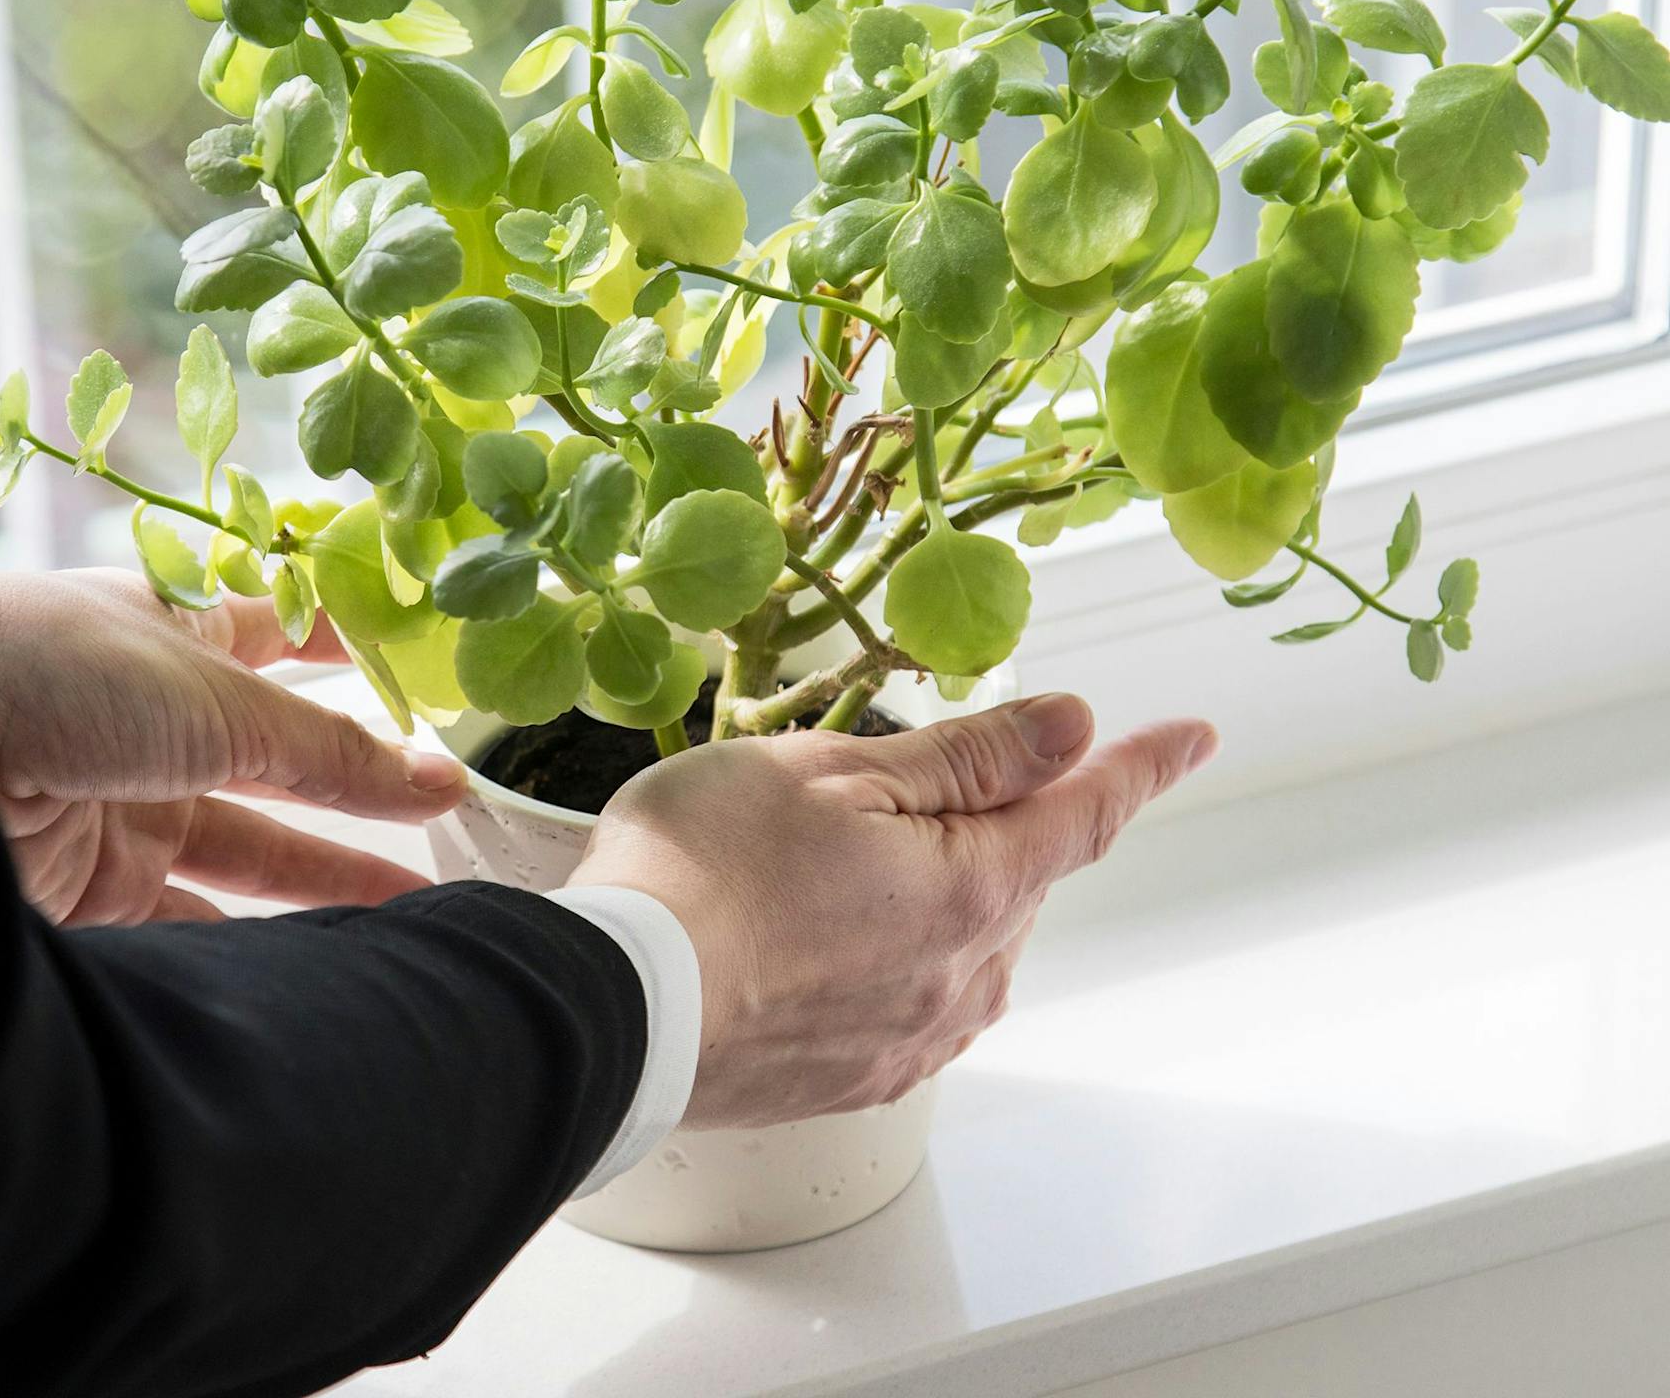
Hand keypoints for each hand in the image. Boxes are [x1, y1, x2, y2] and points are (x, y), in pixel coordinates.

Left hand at [0, 546, 463, 926]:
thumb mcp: (220, 698)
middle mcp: (161, 722)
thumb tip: (442, 777)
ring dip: (327, 882)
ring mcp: (127, 804)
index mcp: (188, 640)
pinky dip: (252, 942)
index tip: (438, 681)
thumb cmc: (58, 667)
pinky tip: (319, 961)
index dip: (361, 658)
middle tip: (462, 829)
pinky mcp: (90, 888)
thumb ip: (331, 752)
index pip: (292, 642)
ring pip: (249, 852)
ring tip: (419, 913)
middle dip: (367, 797)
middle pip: (285, 766)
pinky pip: (191, 922)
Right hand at [569, 694, 1215, 1127]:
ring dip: (940, 888)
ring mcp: (912, 1035)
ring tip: (835, 859)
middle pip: (1018, 873)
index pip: (1085, 812)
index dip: (1141, 765)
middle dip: (992, 820)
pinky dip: (901, 952)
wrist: (614, 1010)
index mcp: (972, 885)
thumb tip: (1072, 728)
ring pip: (969, 939)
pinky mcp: (859, 1075)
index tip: (1190, 738)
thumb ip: (967, 756)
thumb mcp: (836, 772)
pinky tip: (828, 935)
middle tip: (895, 786)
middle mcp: (963, 973)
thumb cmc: (704, 873)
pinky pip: (918, 998)